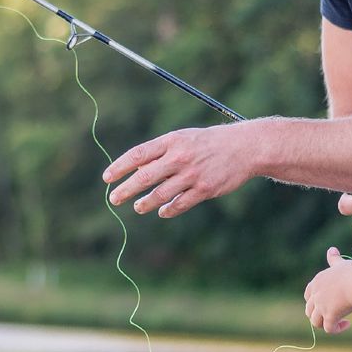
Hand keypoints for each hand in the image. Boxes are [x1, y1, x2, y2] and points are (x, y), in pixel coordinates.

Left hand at [102, 125, 254, 217]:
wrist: (244, 147)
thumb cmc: (208, 143)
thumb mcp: (183, 139)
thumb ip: (160, 153)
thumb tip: (136, 170)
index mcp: (172, 141)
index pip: (138, 154)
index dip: (120, 166)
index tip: (107, 177)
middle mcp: (180, 157)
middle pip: (145, 176)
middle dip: (126, 189)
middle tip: (113, 199)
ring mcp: (192, 174)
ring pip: (160, 194)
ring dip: (145, 203)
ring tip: (138, 207)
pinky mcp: (204, 189)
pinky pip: (180, 204)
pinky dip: (168, 210)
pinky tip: (162, 212)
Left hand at [303, 248, 351, 333]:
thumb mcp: (341, 264)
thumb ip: (334, 259)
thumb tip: (331, 249)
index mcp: (317, 282)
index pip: (308, 295)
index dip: (314, 301)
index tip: (328, 303)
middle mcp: (316, 294)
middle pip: (309, 310)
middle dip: (319, 315)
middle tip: (333, 315)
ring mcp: (321, 306)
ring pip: (315, 322)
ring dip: (325, 324)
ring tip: (339, 321)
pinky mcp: (329, 316)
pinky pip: (328, 328)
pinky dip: (336, 329)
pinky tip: (346, 324)